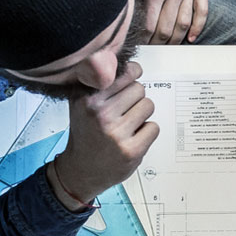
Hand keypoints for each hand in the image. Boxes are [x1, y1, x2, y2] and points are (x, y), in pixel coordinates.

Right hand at [51, 62, 157, 204]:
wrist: (81, 170)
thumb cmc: (86, 134)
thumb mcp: (81, 103)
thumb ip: (101, 83)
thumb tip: (130, 65)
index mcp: (87, 98)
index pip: (124, 73)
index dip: (131, 75)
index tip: (129, 80)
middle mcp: (100, 114)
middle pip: (139, 88)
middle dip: (134, 99)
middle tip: (122, 113)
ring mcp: (116, 133)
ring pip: (148, 106)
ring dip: (141, 115)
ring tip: (126, 126)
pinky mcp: (131, 150)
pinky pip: (153, 127)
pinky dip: (146, 133)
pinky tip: (132, 138)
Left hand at [134, 0, 209, 43]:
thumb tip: (118, 5)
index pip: (150, 25)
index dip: (145, 38)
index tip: (141, 43)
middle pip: (167, 29)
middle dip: (159, 43)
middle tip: (153, 48)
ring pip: (184, 23)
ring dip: (176, 39)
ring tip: (169, 45)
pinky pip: (202, 12)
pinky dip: (197, 28)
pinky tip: (190, 38)